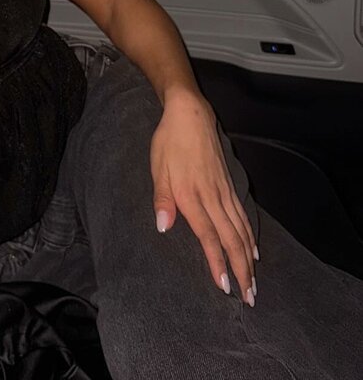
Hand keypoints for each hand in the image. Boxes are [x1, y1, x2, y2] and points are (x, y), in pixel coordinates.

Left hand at [150, 90, 257, 305]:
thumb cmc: (169, 142)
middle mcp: (212, 197)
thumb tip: (163, 227)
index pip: (208, 236)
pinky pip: (243, 216)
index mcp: (192, 196)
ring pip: (241, 230)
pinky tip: (253, 249)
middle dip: (241, 269)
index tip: (225, 287)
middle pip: (231, 239)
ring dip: (248, 258)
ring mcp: (224, 191)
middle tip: (249, 296)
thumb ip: (162, 199)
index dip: (217, 262)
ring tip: (254, 281)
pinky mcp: (229, 185)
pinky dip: (250, 235)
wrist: (190, 114)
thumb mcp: (158, 167)